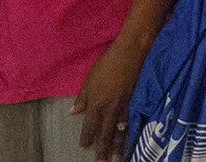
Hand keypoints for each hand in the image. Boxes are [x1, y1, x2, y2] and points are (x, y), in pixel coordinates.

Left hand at [71, 36, 146, 159]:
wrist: (129, 55)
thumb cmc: (106, 64)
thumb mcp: (89, 79)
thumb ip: (82, 98)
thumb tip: (73, 112)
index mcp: (95, 104)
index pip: (90, 126)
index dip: (87, 138)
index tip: (84, 147)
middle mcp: (109, 110)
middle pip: (105, 134)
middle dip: (102, 150)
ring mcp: (122, 108)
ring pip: (119, 132)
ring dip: (117, 148)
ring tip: (116, 160)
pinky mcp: (133, 104)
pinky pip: (129, 124)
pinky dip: (128, 134)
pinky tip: (128, 140)